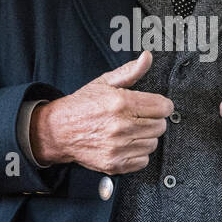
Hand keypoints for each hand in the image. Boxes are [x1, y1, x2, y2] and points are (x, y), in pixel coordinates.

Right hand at [30, 51, 172, 173]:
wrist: (57, 130)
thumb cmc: (81, 106)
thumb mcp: (104, 82)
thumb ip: (129, 71)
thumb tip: (146, 58)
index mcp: (121, 103)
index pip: (163, 107)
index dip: (162, 105)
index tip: (155, 105)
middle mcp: (120, 126)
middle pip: (160, 126)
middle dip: (153, 120)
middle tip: (139, 117)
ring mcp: (117, 147)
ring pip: (153, 143)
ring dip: (146, 137)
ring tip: (130, 130)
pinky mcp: (114, 163)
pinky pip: (143, 160)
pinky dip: (138, 153)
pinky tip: (126, 144)